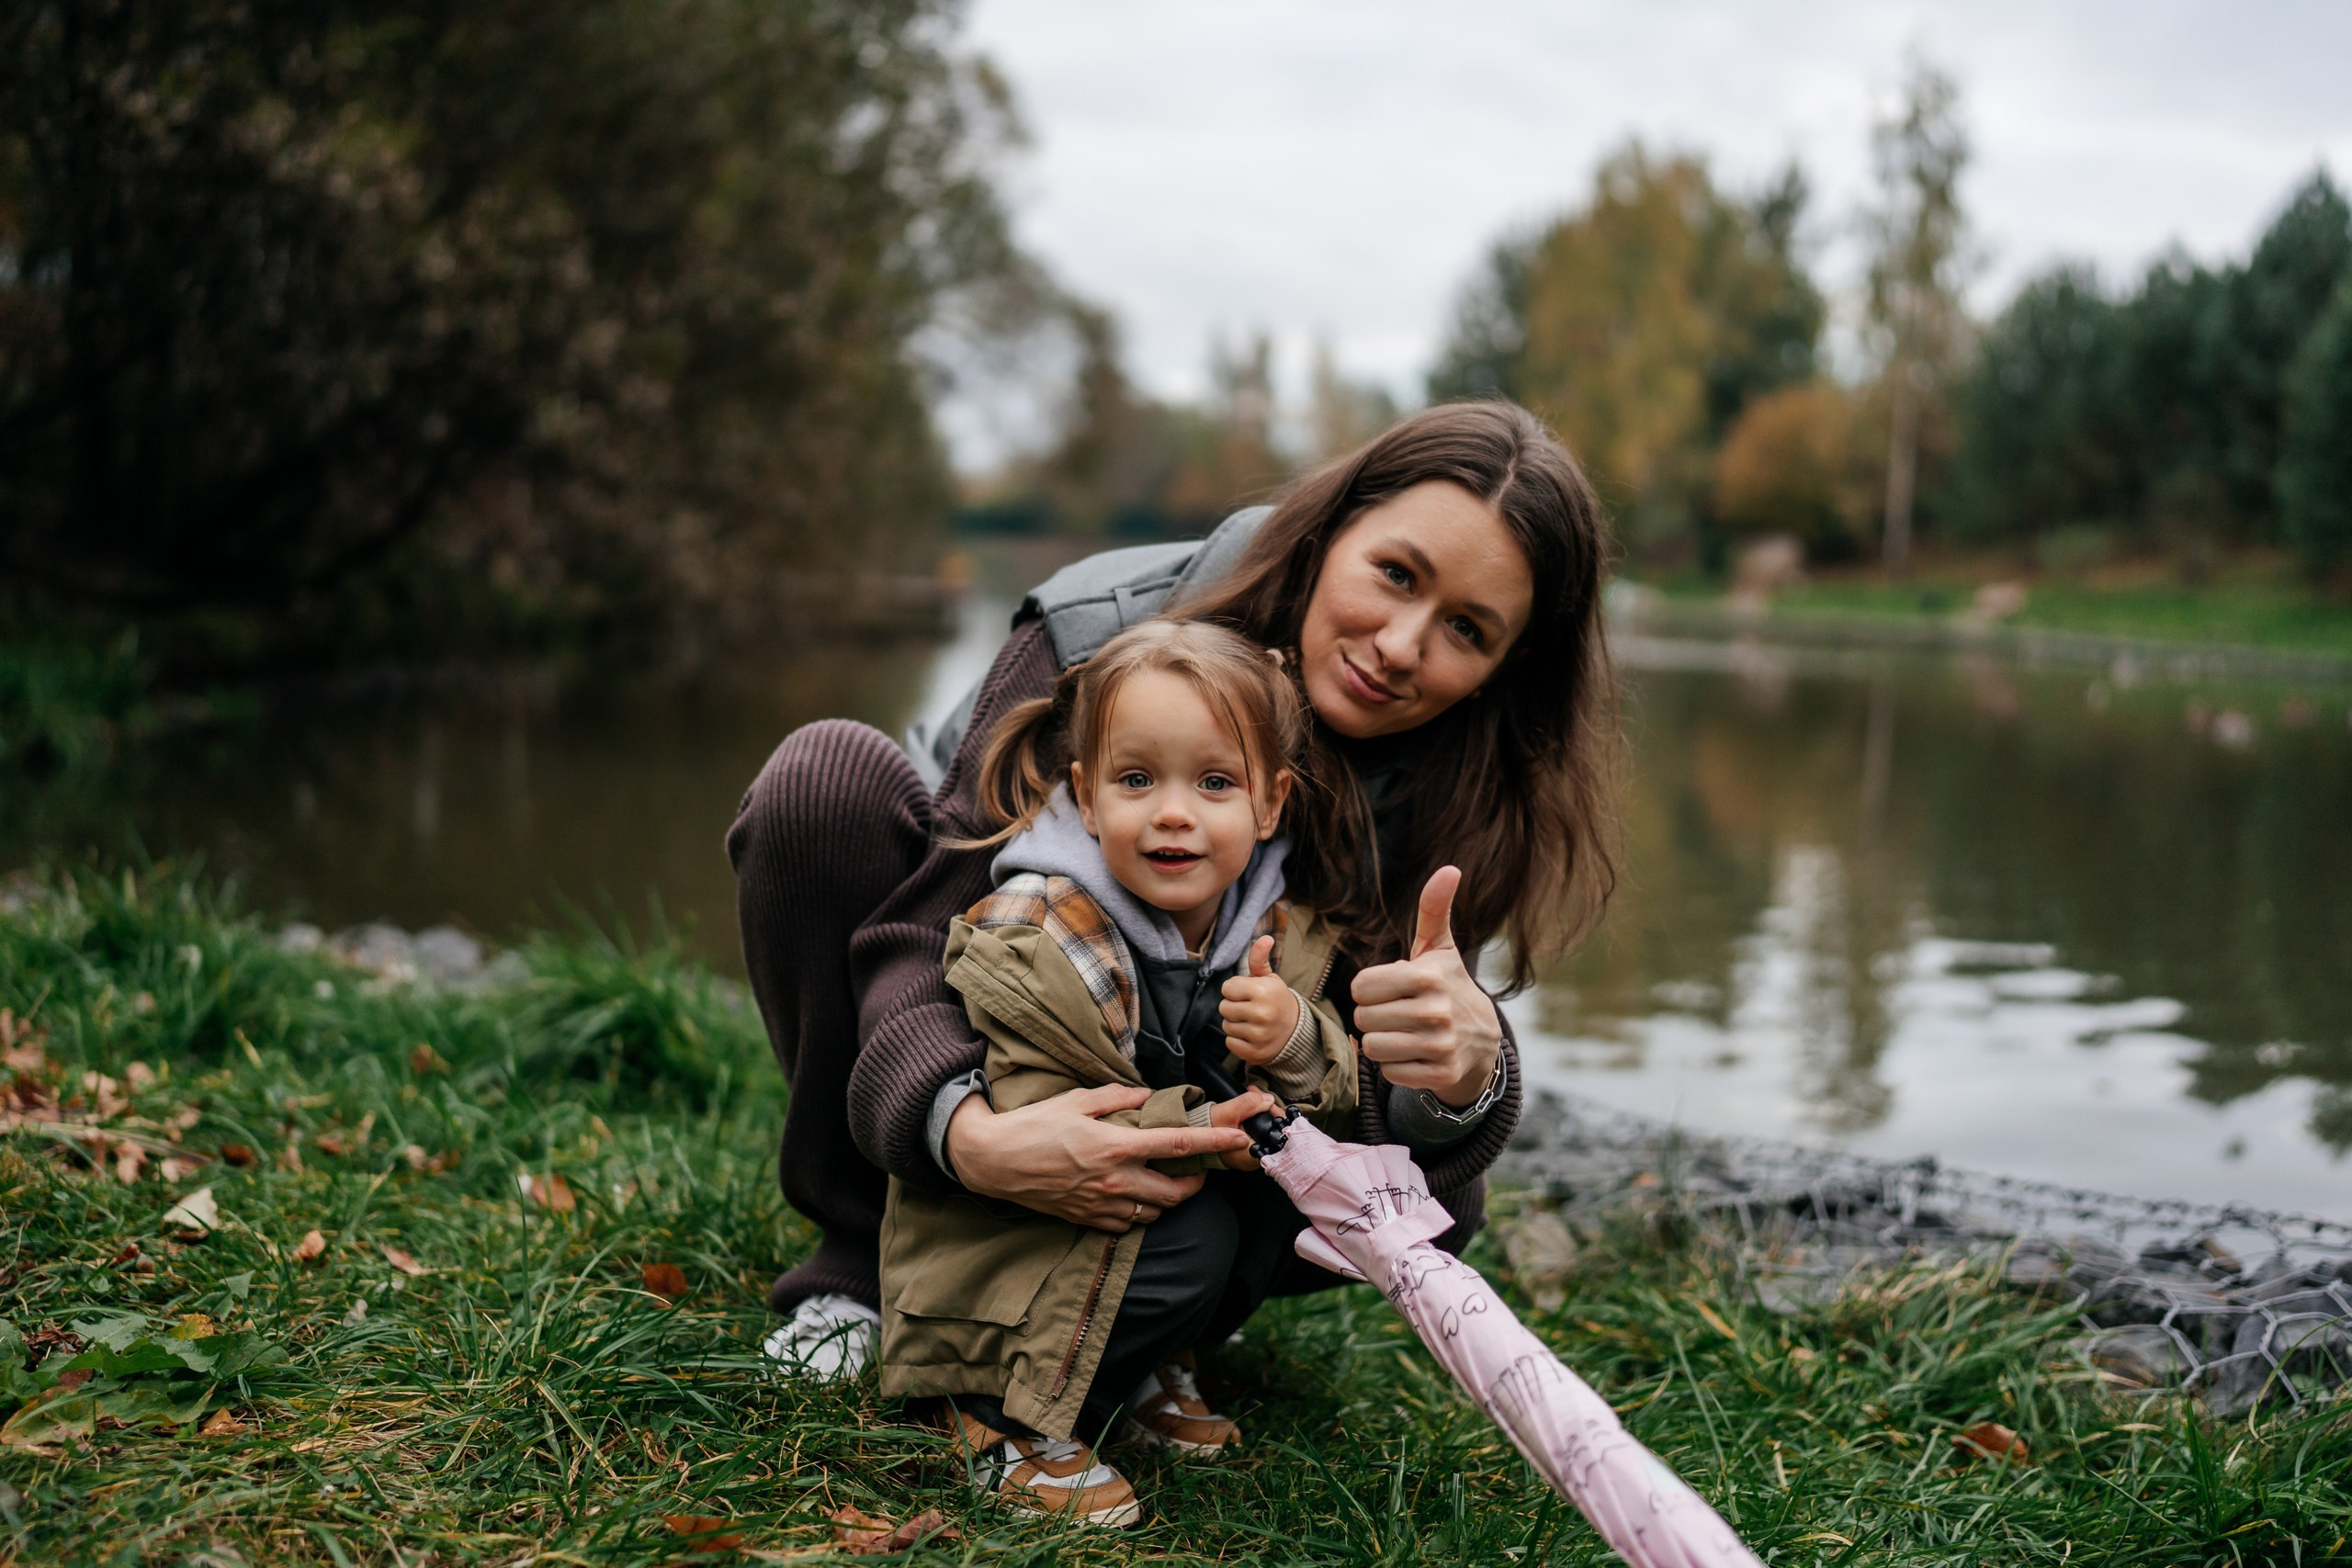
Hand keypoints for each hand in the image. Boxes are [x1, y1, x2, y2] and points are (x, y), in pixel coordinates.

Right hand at [942, 1084, 1252, 1231]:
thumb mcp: (1077, 1099)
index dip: (1214, 1145)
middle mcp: (1113, 1181)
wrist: (993, 1161)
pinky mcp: (1086, 1220)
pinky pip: (1126, 1225)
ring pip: (1154, 1214)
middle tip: (1197, 1170)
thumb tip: (1147, 1098)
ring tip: (1162, 1181)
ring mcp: (1100, 1205)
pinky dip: (1137, 1212)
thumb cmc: (1033, 1125)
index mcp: (1115, 1146)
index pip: (1177, 1146)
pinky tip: (1130, 1195)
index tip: (1240, 1139)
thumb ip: (1118, 1099)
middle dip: (1196, 1184)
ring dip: (1167, 1200)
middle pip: (1175, 1194)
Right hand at [1205, 1087, 1283, 1170]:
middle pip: (1275, 1135)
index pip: (1278, 1140)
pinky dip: (1259, 1119)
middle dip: (1271, 1113)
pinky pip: (1261, 1133)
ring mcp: (1252, 1156)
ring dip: (1265, 1114)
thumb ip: (1248, 1104)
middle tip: (1264, 1098)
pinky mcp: (1249, 1149)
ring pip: (1269, 1133)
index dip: (1278, 1121)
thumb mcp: (1226, 1113)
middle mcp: (1254, 1161)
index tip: (1272, 1107)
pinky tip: (1254, 1106)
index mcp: (1251, 1157)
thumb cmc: (1206, 1129)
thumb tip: (1268, 1099)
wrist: (1193, 1135)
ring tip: (1258, 1098)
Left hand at [1218, 935, 1300, 1064]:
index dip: (1234, 989)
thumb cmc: (1276, 1000)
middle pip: (1224, 1007)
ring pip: (1226, 1026)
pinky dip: (1236, 1039)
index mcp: (1263, 991)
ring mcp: (1259, 1035)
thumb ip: (1259, 959)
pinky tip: (1250, 1035)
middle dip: (1233, 1006)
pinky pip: (1229, 1043)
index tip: (1247, 993)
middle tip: (1248, 1007)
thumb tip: (1265, 937)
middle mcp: (1262, 1013)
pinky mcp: (1255, 1052)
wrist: (1296, 1031)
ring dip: (1234, 1023)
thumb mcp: (1270, 978)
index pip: (1227, 988)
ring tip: (1251, 1021)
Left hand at [1349, 866, 1502, 1106]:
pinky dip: (1396, 1066)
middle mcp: (1436, 1012)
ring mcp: (1440, 1046)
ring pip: (1372, 1048)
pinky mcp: (1441, 1074)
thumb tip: (1450, 868)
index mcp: (1428, 977)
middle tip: (1396, 1012)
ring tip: (1402, 1033)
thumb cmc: (1446, 985)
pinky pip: (1389, 1073)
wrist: (1482, 1040)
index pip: (1361, 987)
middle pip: (1363, 1019)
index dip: (1369, 989)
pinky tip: (1415, 1054)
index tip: (1389, 988)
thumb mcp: (1439, 948)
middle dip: (1373, 1016)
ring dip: (1381, 1042)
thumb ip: (1434, 909)